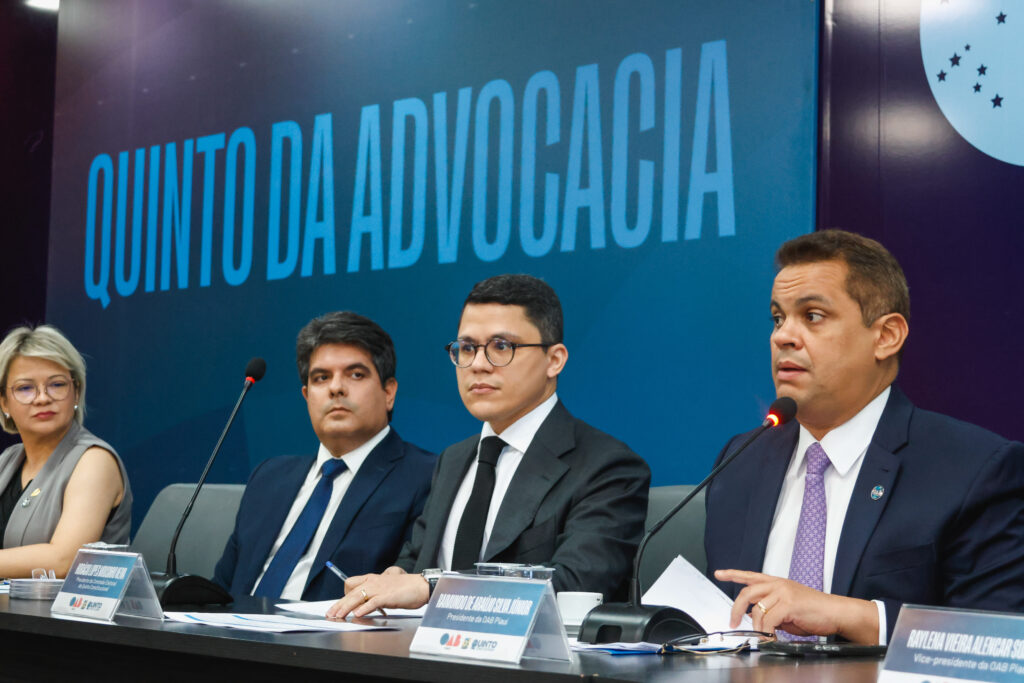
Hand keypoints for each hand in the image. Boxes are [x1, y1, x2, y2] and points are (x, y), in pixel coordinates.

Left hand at [325, 567, 428, 618]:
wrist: (421, 586)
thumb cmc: (406, 588)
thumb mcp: (386, 588)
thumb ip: (375, 593)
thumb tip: (366, 604)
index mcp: (373, 579)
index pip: (352, 584)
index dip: (344, 595)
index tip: (339, 605)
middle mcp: (374, 582)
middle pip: (351, 592)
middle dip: (339, 604)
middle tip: (330, 614)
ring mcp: (380, 588)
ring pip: (358, 597)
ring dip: (346, 608)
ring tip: (338, 616)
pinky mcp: (387, 596)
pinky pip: (372, 602)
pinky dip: (364, 608)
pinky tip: (357, 614)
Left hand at [714, 569, 878, 644]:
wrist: (836, 612)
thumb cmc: (815, 612)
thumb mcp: (788, 609)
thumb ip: (772, 609)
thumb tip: (757, 618)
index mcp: (777, 583)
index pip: (751, 576)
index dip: (733, 574)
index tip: (720, 573)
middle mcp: (778, 584)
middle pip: (747, 592)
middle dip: (736, 609)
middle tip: (734, 622)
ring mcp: (784, 592)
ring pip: (757, 609)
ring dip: (756, 626)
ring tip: (760, 636)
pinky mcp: (790, 603)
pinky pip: (769, 619)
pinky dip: (766, 630)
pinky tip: (770, 636)